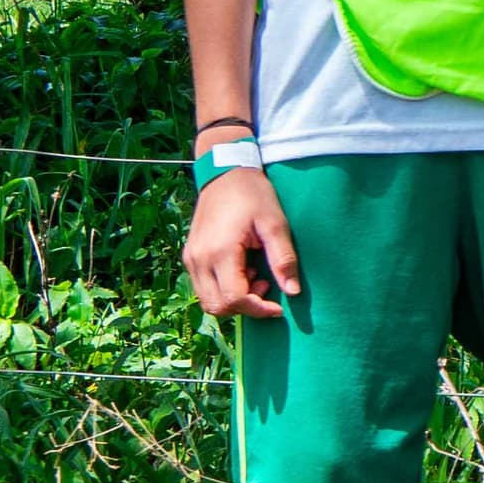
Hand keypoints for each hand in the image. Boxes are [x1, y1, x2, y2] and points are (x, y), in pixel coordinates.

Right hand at [184, 164, 299, 318]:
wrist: (225, 173)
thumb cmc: (253, 195)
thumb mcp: (275, 224)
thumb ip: (283, 259)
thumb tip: (293, 292)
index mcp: (219, 252)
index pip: (234, 299)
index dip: (258, 309)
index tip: (278, 307)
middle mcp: (199, 259)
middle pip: (217, 306)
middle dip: (245, 307)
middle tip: (266, 286)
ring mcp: (191, 258)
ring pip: (207, 300)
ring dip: (234, 299)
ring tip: (255, 276)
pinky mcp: (191, 256)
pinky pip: (203, 287)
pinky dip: (223, 289)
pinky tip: (243, 270)